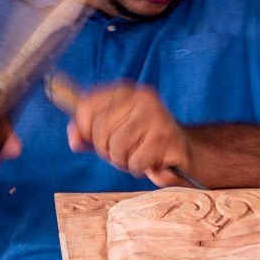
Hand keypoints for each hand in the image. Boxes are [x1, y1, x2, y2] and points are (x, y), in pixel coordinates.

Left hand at [67, 81, 191, 186]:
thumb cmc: (143, 143)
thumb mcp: (111, 135)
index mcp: (124, 91)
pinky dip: (138, 168)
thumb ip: (88, 135)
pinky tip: (150, 161)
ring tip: (137, 156)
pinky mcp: (166, 137)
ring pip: (117, 147)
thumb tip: (74, 138)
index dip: (84, 130)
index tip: (97, 139)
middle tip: (122, 152)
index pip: (86, 107)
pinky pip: (135, 161)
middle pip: (100, 129)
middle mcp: (141, 97)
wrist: (185, 153)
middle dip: (106, 150)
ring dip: (123, 161)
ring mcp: (156, 116)